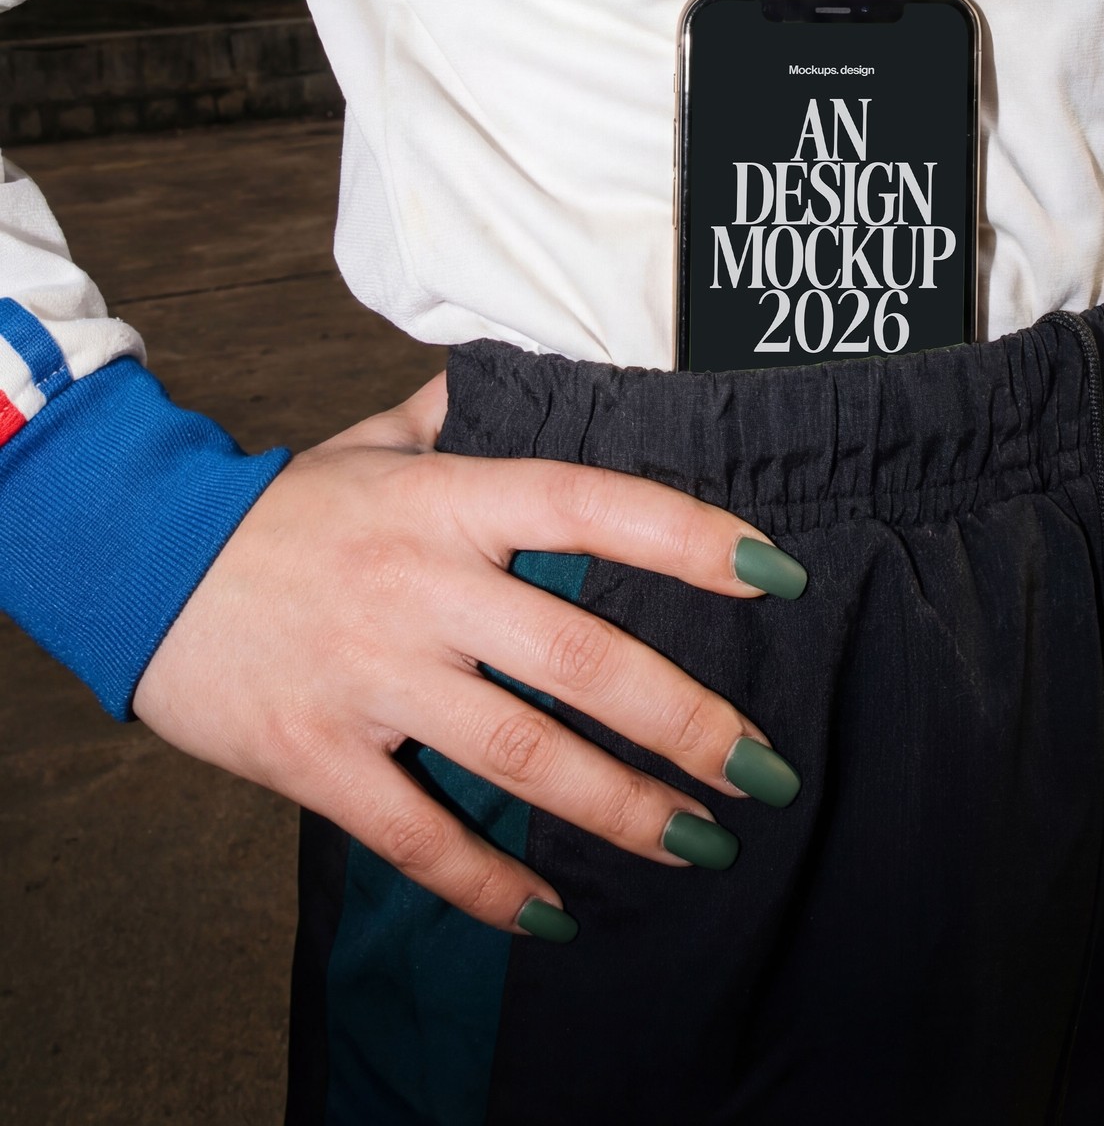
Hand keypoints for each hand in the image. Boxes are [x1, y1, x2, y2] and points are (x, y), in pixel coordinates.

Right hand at [133, 375, 803, 940]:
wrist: (140, 560)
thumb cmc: (284, 505)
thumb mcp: (376, 441)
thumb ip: (465, 417)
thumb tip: (540, 377)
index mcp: (449, 500)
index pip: (592, 506)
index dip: (689, 539)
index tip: (777, 575)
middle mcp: (422, 585)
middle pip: (579, 657)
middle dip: (687, 721)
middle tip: (768, 769)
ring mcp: (370, 674)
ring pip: (518, 753)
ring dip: (620, 808)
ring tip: (701, 842)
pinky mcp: (316, 755)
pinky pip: (417, 833)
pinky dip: (488, 882)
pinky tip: (555, 912)